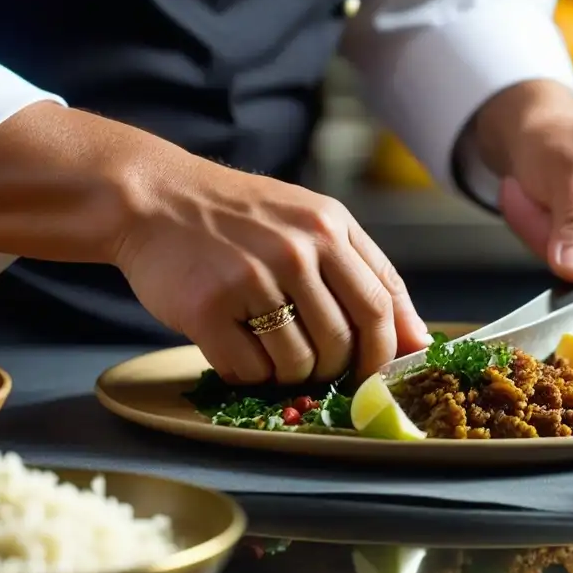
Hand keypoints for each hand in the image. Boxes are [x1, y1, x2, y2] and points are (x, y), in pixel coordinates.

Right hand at [114, 157, 430, 384]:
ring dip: (293, 375)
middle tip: (321, 370)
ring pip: (300, 362)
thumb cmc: (238, 215)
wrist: (153, 198)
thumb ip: (365, 270)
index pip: (382, 303)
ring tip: (273, 353)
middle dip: (340, 370)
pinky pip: (251, 370)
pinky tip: (239, 349)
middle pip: (345, 341)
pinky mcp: (208, 309)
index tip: (379, 373)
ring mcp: (252, 279)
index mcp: (328, 226)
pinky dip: (251, 374)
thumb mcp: (309, 219)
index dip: (388, 349)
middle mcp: (296, 250)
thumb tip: (419, 337)